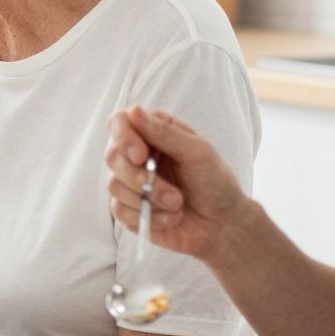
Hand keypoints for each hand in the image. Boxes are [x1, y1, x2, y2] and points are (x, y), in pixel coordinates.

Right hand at [100, 106, 255, 260]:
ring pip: (114, 185)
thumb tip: (134, 111)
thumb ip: (165, 133)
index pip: (120, 122)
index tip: (141, 155)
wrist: (222, 224)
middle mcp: (137, 155)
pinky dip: (148, 217)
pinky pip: (119, 211)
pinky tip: (170, 218)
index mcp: (153, 133)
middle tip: (170, 191)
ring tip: (177, 204)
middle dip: (138, 176)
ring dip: (149, 199)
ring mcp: (130, 183)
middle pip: (112, 156)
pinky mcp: (128, 209)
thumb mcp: (198, 153)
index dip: (124, 137)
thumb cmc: (215, 183)